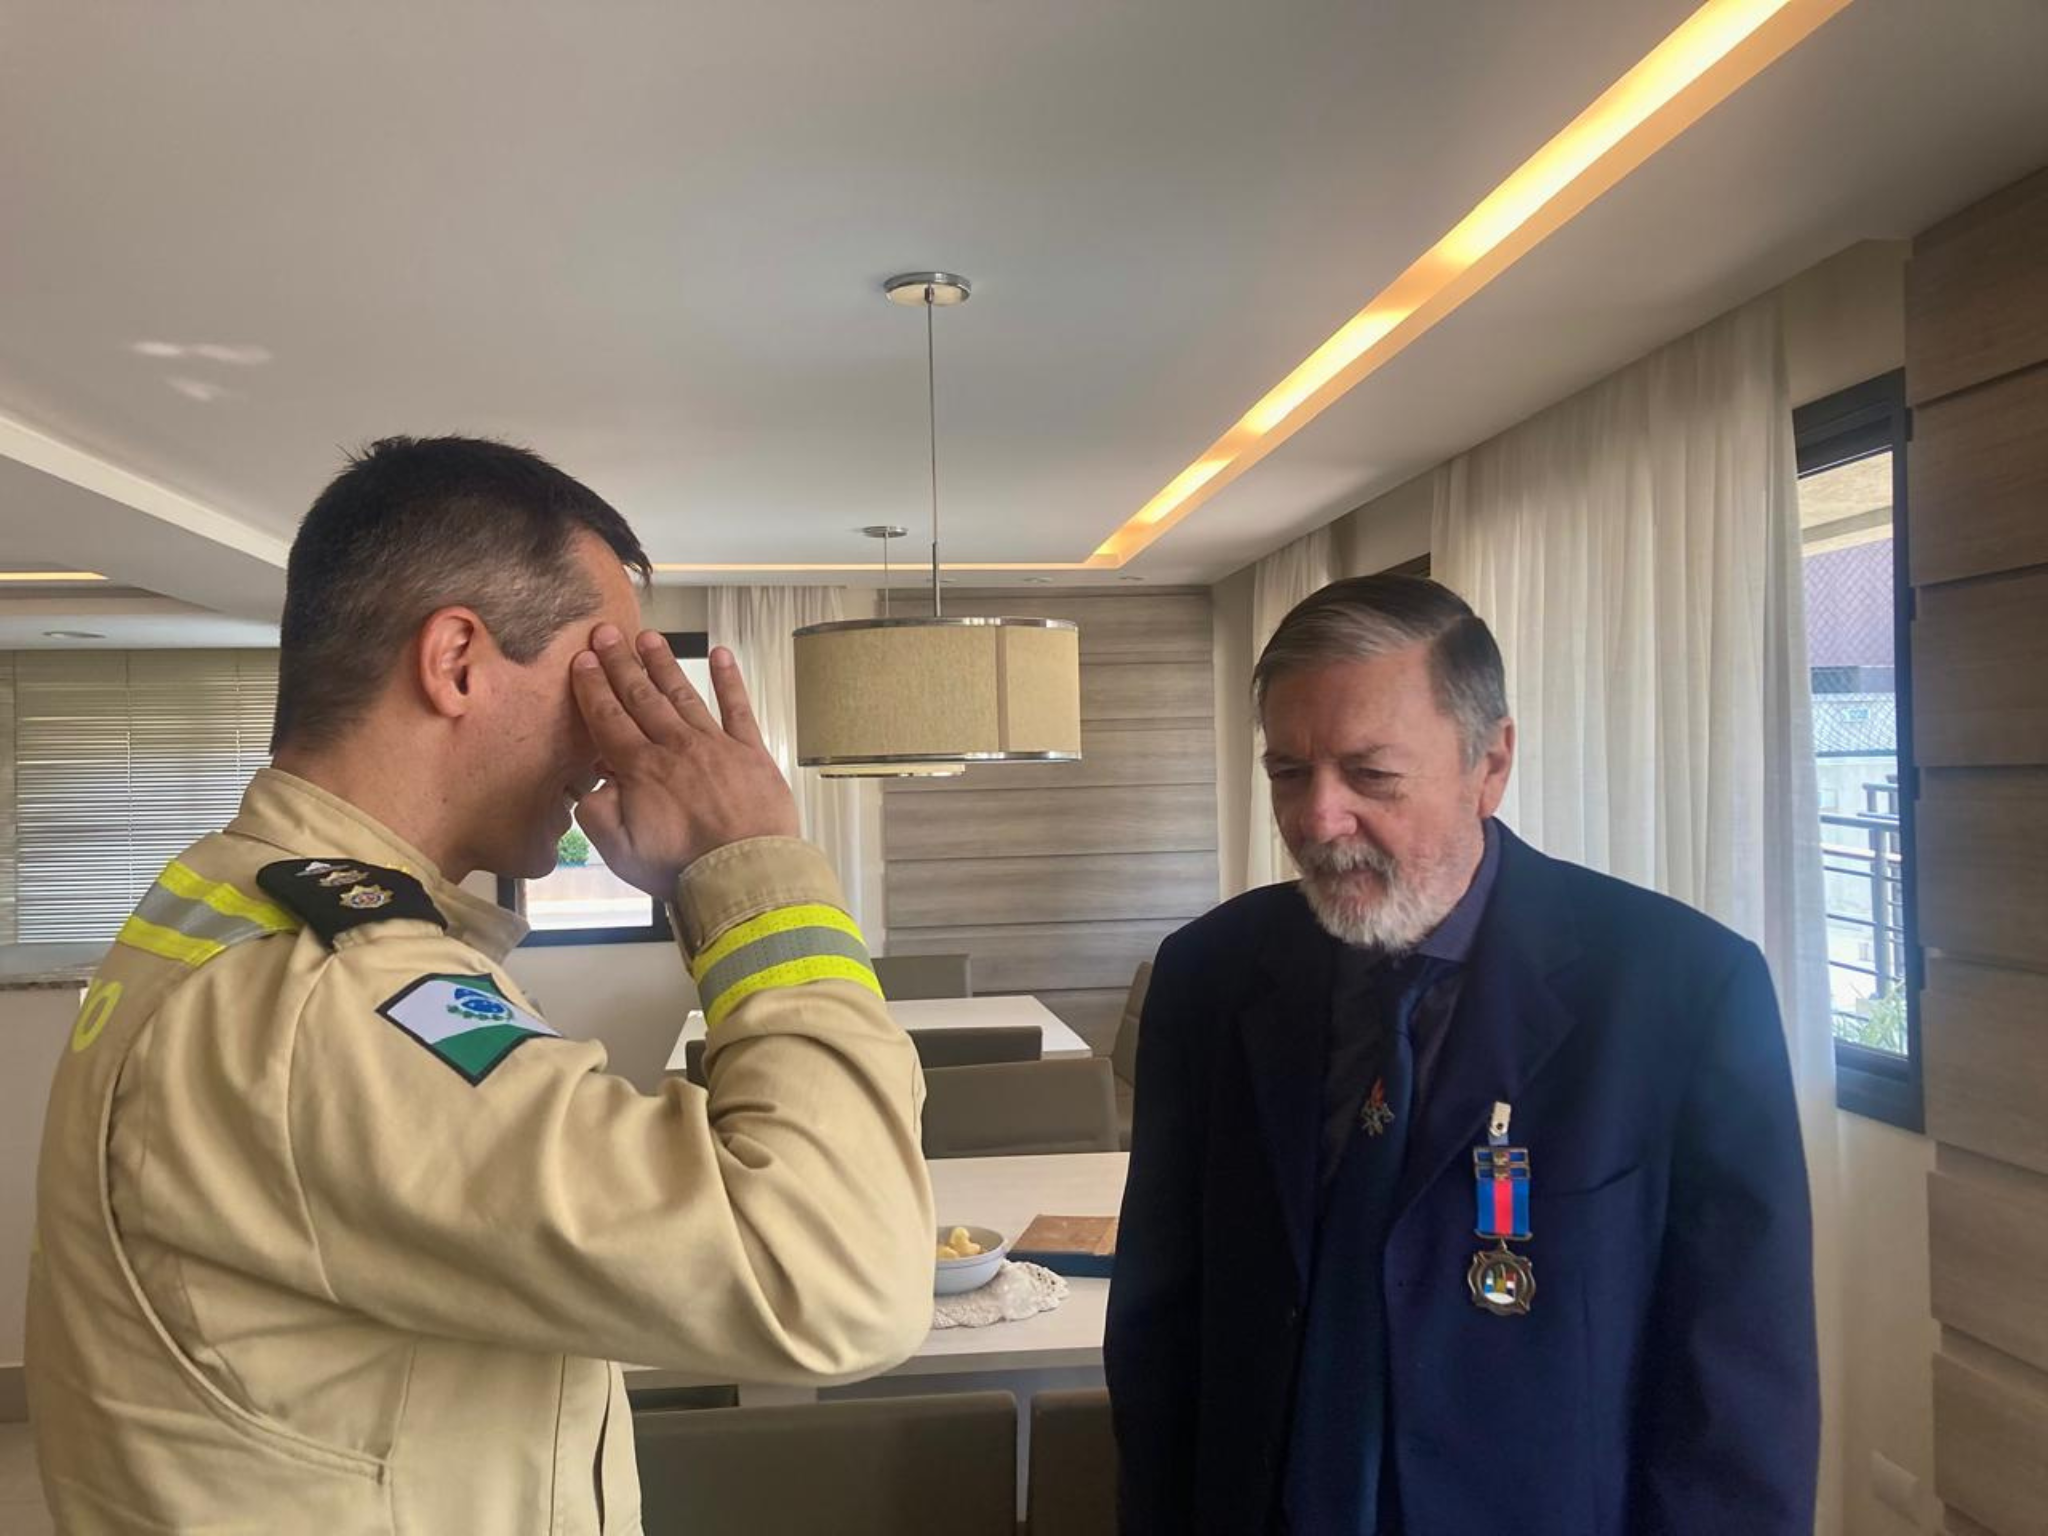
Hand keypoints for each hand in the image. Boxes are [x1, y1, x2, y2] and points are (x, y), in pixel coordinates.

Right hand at [569, 629, 800, 895]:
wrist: (744, 875)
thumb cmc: (683, 869)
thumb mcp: (620, 852)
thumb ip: (597, 813)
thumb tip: (591, 786)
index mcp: (641, 769)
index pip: (609, 719)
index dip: (593, 688)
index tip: (582, 660)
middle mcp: (675, 747)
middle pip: (641, 697)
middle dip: (620, 663)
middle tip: (606, 632)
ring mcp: (715, 746)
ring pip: (683, 695)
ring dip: (664, 664)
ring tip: (649, 638)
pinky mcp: (751, 753)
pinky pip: (738, 709)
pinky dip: (730, 681)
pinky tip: (722, 655)